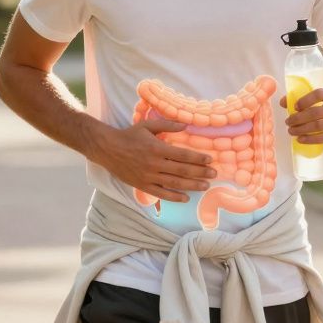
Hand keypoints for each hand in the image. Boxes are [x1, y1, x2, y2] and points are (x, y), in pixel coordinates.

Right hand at [92, 119, 215, 203]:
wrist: (108, 149)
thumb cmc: (129, 135)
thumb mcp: (147, 125)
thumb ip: (167, 125)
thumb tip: (186, 125)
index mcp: (157, 148)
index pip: (183, 155)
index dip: (198, 158)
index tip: (210, 160)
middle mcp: (154, 164)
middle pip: (182, 170)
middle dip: (200, 172)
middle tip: (214, 174)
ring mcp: (149, 176)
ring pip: (174, 183)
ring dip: (192, 185)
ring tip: (205, 186)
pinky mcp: (143, 185)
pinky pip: (161, 193)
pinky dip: (174, 197)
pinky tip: (186, 198)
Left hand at [281, 86, 322, 147]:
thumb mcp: (321, 98)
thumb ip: (302, 98)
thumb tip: (283, 102)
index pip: (319, 94)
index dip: (304, 100)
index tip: (294, 107)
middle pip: (316, 112)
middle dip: (298, 118)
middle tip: (288, 122)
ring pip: (319, 126)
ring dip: (301, 129)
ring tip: (291, 131)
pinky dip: (310, 139)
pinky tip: (300, 139)